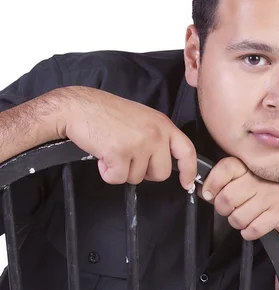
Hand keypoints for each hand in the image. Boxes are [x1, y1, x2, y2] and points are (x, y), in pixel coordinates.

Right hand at [58, 86, 196, 188]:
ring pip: (137, 178)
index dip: (189, 170)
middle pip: (161, 173)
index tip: (187, 182)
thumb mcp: (142, 119)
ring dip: (122, 170)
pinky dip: (107, 173)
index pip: (187, 150)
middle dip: (144, 172)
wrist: (78, 107)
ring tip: (112, 150)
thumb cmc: (105, 112)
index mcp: (162, 124)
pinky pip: (117, 179)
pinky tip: (102, 156)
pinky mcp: (119, 154)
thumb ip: (156, 137)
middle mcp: (155, 134)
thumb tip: (163, 160)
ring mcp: (138, 144)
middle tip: (128, 157)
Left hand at [200, 156, 278, 248]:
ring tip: (247, 218)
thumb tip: (202, 190)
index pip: (226, 167)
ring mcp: (272, 196)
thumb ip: (222, 188)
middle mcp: (261, 181)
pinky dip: (250, 233)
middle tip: (232, 210)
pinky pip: (252, 229)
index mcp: (250, 171)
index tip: (210, 194)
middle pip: (227, 196)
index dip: (213, 182)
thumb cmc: (266, 203)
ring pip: (238, 216)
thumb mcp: (244, 190)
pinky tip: (256, 227)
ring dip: (238, 224)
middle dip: (224, 210)